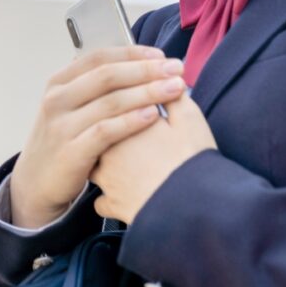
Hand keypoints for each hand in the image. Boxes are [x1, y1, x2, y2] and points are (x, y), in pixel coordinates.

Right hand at [9, 46, 189, 227]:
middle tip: (176, 69)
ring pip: (110, 101)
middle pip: (108, 76)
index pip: (99, 57)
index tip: (161, 55)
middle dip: (146, 70)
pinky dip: (131, 121)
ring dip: (147, 92)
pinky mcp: (70, 152)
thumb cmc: (65, 139)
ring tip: (174, 89)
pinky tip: (153, 115)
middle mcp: (57, 99)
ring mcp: (61, 125)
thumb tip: (137, 63)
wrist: (37, 181)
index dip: (133, 53)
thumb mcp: (70, 106)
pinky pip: (106, 131)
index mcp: (59, 82)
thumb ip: (95, 87)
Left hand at [89, 90, 216, 224]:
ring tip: (124, 164)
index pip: (111, 104)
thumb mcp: (189, 119)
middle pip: (97, 132)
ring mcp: (106, 179)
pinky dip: (109, 197)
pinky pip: (102, 200)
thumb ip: (174, 96)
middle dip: (108, 132)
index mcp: (123, 121)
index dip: (123, 104)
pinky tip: (120, 194)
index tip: (139, 109)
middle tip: (128, 135)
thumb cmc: (191, 160)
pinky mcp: (112, 205)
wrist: (189, 206)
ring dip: (103, 164)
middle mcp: (107, 148)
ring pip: (94, 166)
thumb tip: (168, 80)